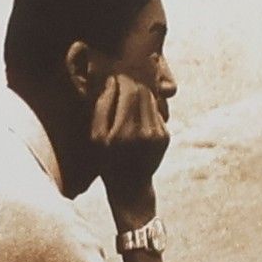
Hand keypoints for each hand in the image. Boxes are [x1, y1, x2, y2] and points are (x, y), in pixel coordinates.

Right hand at [90, 73, 169, 224]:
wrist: (130, 186)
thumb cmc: (107, 160)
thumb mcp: (96, 136)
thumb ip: (102, 107)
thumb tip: (111, 82)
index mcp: (123, 130)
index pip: (128, 90)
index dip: (121, 79)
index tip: (113, 75)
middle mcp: (143, 131)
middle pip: (142, 92)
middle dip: (132, 82)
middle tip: (122, 78)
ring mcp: (157, 134)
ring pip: (151, 100)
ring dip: (141, 92)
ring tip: (129, 91)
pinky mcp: (165, 137)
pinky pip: (156, 112)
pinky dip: (147, 107)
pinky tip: (137, 111)